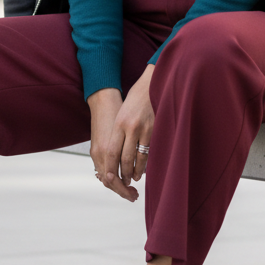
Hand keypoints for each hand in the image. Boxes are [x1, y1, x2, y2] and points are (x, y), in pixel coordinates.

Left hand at [87, 65, 154, 201]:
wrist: (152, 83)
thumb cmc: (135, 99)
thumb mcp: (122, 114)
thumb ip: (119, 133)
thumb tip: (115, 155)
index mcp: (118, 123)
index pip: (111, 152)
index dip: (110, 167)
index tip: (109, 178)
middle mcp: (130, 127)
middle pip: (124, 158)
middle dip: (123, 173)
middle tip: (123, 182)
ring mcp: (144, 129)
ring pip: (138, 157)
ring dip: (136, 171)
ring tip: (134, 178)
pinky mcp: (155, 129)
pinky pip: (149, 150)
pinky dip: (146, 162)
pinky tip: (144, 167)